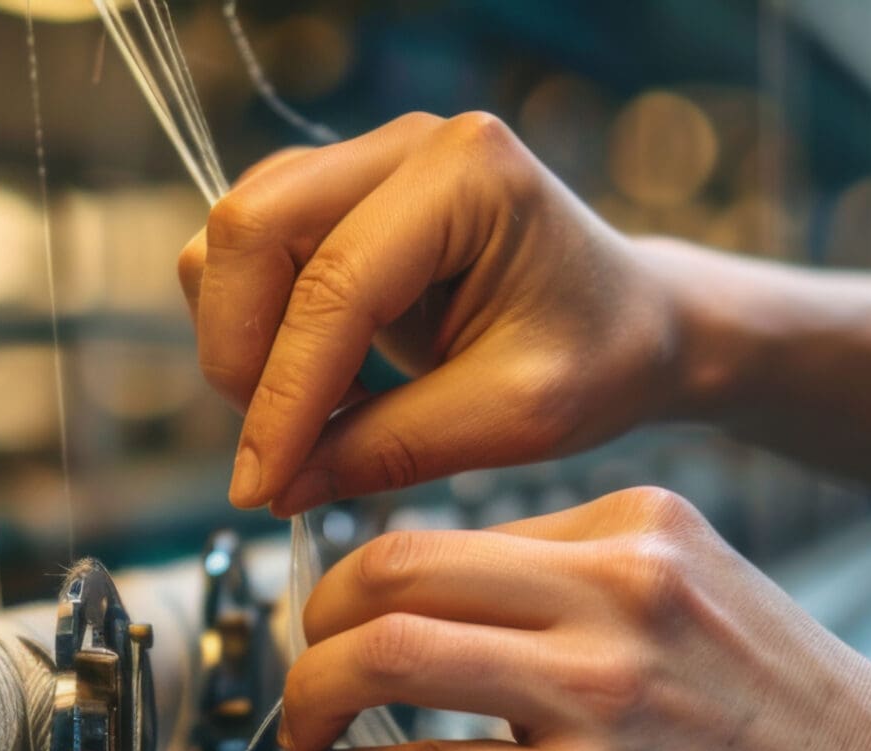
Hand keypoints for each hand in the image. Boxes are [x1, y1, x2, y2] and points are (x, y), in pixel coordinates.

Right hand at [178, 112, 684, 516]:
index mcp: (468, 175)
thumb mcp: (513, 421)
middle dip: (242, 353)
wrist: (637, 322)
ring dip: (246, 341)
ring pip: (233, 239)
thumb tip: (271, 488)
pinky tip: (326, 385)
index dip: (283, 396)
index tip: (260, 486)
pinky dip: (260, 330)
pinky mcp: (338, 193)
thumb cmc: (601, 359)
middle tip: (280, 449)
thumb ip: (387, 449)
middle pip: (250, 230)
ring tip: (320, 414)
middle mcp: (404, 142)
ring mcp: (364, 158)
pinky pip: (250, 254)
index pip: (332, 286)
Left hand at [275, 487, 870, 750]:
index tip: (347, 624)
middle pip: (393, 567)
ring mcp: (600, 693)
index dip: (373, 582)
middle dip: (318, 621)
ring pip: (387, 654)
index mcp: (642, 525)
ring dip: (313, 694)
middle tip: (307, 667)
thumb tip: (458, 605)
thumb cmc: (811, 732)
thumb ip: (594, 585)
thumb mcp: (712, 597)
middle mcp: (617, 591)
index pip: (455, 531)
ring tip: (305, 729)